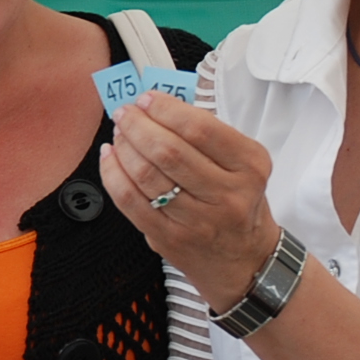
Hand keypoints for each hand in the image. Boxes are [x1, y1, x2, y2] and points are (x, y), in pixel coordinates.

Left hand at [100, 95, 282, 310]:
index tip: (147, 99)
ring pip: (146, 176)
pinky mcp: (170, 238)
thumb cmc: (239, 203)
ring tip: (119, 133)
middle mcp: (227, 195)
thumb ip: (206, 134)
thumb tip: (157, 105)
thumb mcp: (242, 165)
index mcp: (249, 167)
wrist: (243, 260)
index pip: (201, 129)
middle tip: (125, 113)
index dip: (166, 110)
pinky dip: (113, 174)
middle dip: (138, 125)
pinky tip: (110, 157)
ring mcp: (197, 221)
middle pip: (168, 151)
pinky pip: (130, 201)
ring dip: (124, 147)